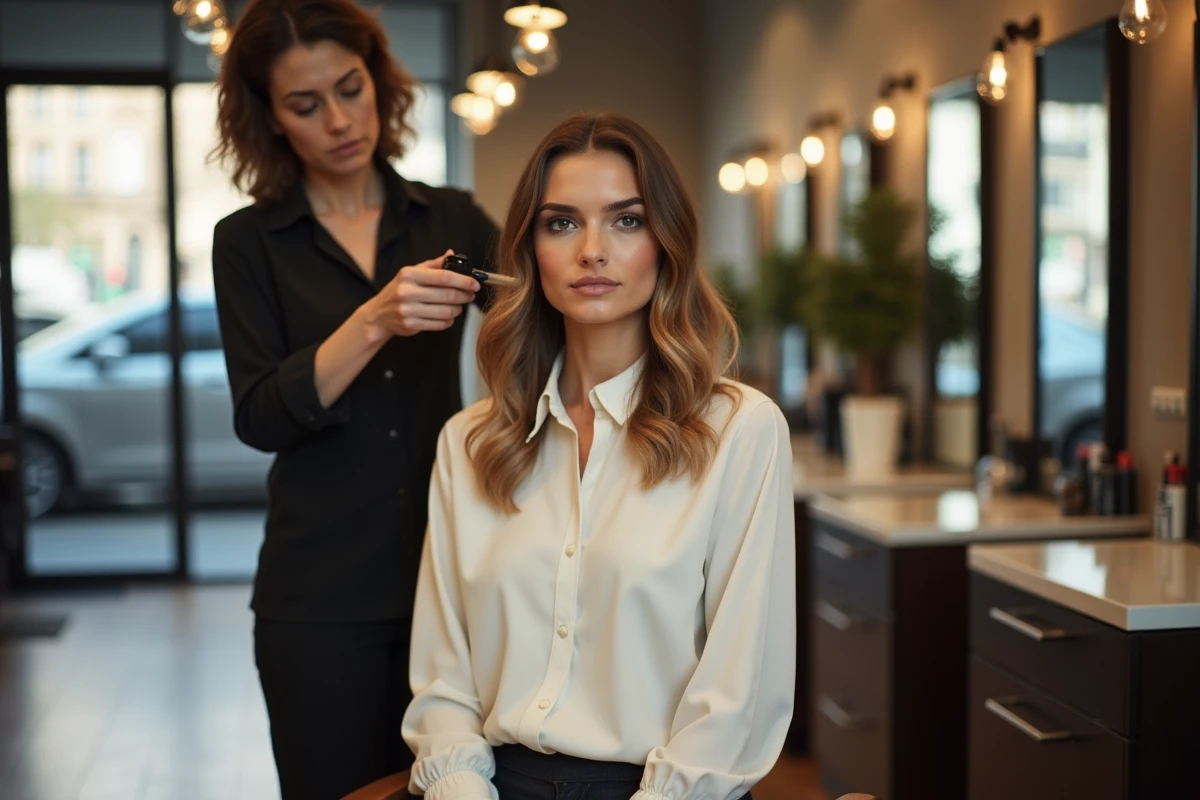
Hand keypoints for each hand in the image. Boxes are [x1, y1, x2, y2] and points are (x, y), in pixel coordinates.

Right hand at [361, 250, 479, 338]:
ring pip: (446, 311)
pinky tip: (448, 316)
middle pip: (447, 295)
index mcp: (409, 274)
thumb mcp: (411, 273)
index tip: (475, 284)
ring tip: (459, 306)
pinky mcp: (410, 325)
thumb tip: (452, 253)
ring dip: (458, 309)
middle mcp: (406, 291)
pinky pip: (439, 324)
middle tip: (470, 295)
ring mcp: (408, 310)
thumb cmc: (398, 290)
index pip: (443, 277)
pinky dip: (448, 320)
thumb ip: (433, 264)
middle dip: (464, 295)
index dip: (463, 281)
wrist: (378, 314)